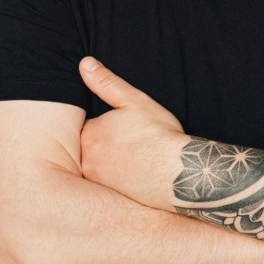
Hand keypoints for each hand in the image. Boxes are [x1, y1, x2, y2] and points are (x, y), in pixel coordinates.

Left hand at [78, 57, 184, 209]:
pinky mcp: (110, 200)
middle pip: (92, 150)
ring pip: (99, 169)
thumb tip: (84, 63)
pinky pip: (109, 188)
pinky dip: (119, 184)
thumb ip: (106, 82)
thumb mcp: (134, 101)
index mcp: (90, 133)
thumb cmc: (159, 135)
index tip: (126, 130)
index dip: (109, 127)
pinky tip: (137, 179)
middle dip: (108, 147)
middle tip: (133, 147)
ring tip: (136, 162)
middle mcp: (87, 160)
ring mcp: (97, 182)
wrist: (179, 174)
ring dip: (112, 166)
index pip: (90, 128)